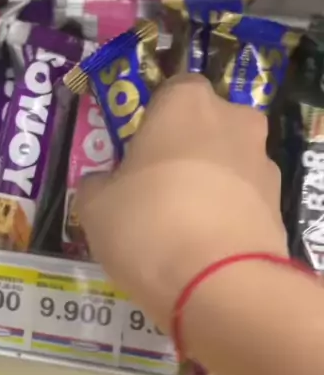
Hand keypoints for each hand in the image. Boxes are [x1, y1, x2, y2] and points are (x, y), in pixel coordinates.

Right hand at [76, 75, 287, 331]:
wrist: (218, 283)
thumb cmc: (147, 224)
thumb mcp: (96, 206)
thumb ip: (100, 185)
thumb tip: (106, 185)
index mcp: (185, 103)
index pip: (173, 91)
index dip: (155, 120)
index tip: (139, 152)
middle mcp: (233, 121)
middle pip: (208, 126)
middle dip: (187, 150)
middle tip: (157, 187)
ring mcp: (262, 164)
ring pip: (230, 164)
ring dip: (210, 184)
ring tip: (180, 227)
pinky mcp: (278, 207)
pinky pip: (244, 202)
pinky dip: (227, 216)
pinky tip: (203, 248)